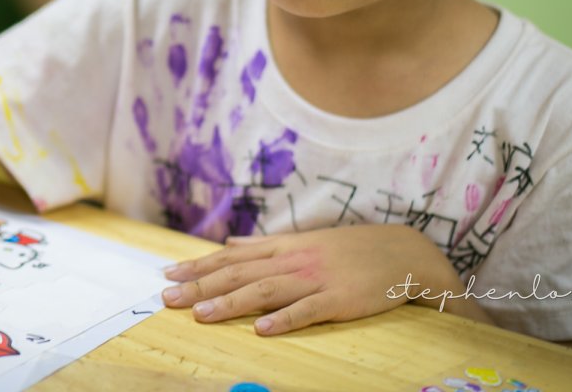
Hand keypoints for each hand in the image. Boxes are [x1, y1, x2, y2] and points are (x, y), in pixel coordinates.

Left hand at [161, 224, 457, 334]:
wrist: (402, 253)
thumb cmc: (351, 250)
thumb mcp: (305, 241)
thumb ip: (266, 245)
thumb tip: (231, 243)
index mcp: (284, 246)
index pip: (232, 257)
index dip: (199, 265)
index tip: (168, 273)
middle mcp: (293, 260)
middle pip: (239, 273)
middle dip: (201, 285)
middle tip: (168, 297)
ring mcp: (315, 279)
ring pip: (265, 291)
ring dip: (230, 303)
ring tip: (200, 314)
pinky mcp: (338, 300)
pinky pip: (307, 311)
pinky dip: (284, 320)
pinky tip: (262, 330)